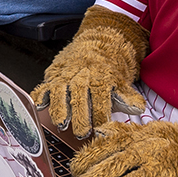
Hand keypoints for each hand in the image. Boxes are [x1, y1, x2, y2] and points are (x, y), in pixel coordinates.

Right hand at [31, 8, 148, 136]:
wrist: (96, 44)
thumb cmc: (107, 70)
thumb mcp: (120, 82)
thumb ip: (126, 97)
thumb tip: (138, 108)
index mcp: (100, 77)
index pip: (100, 96)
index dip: (100, 113)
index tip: (100, 128)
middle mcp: (81, 76)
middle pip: (80, 95)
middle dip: (80, 114)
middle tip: (81, 132)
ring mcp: (65, 76)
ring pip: (60, 91)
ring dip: (59, 108)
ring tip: (61, 123)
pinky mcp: (53, 77)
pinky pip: (44, 86)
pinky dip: (40, 95)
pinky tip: (38, 105)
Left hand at [70, 119, 177, 176]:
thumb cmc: (175, 142)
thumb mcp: (149, 129)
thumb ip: (124, 131)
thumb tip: (100, 131)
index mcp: (138, 138)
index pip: (104, 148)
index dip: (85, 160)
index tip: (73, 170)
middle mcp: (146, 154)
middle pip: (110, 169)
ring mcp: (158, 174)